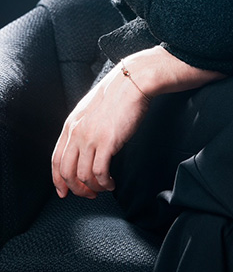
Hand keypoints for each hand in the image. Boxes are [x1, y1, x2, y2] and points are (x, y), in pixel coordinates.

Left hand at [51, 46, 222, 198]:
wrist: (133, 82)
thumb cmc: (118, 93)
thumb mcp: (91, 110)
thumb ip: (84, 127)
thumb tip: (85, 146)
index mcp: (71, 124)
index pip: (56, 160)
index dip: (58, 180)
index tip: (64, 191)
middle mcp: (77, 132)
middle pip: (67, 172)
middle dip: (77, 189)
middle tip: (88, 194)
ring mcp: (91, 138)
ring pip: (83, 176)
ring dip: (93, 188)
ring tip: (104, 187)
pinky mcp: (107, 142)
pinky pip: (100, 173)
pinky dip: (104, 183)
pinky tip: (111, 182)